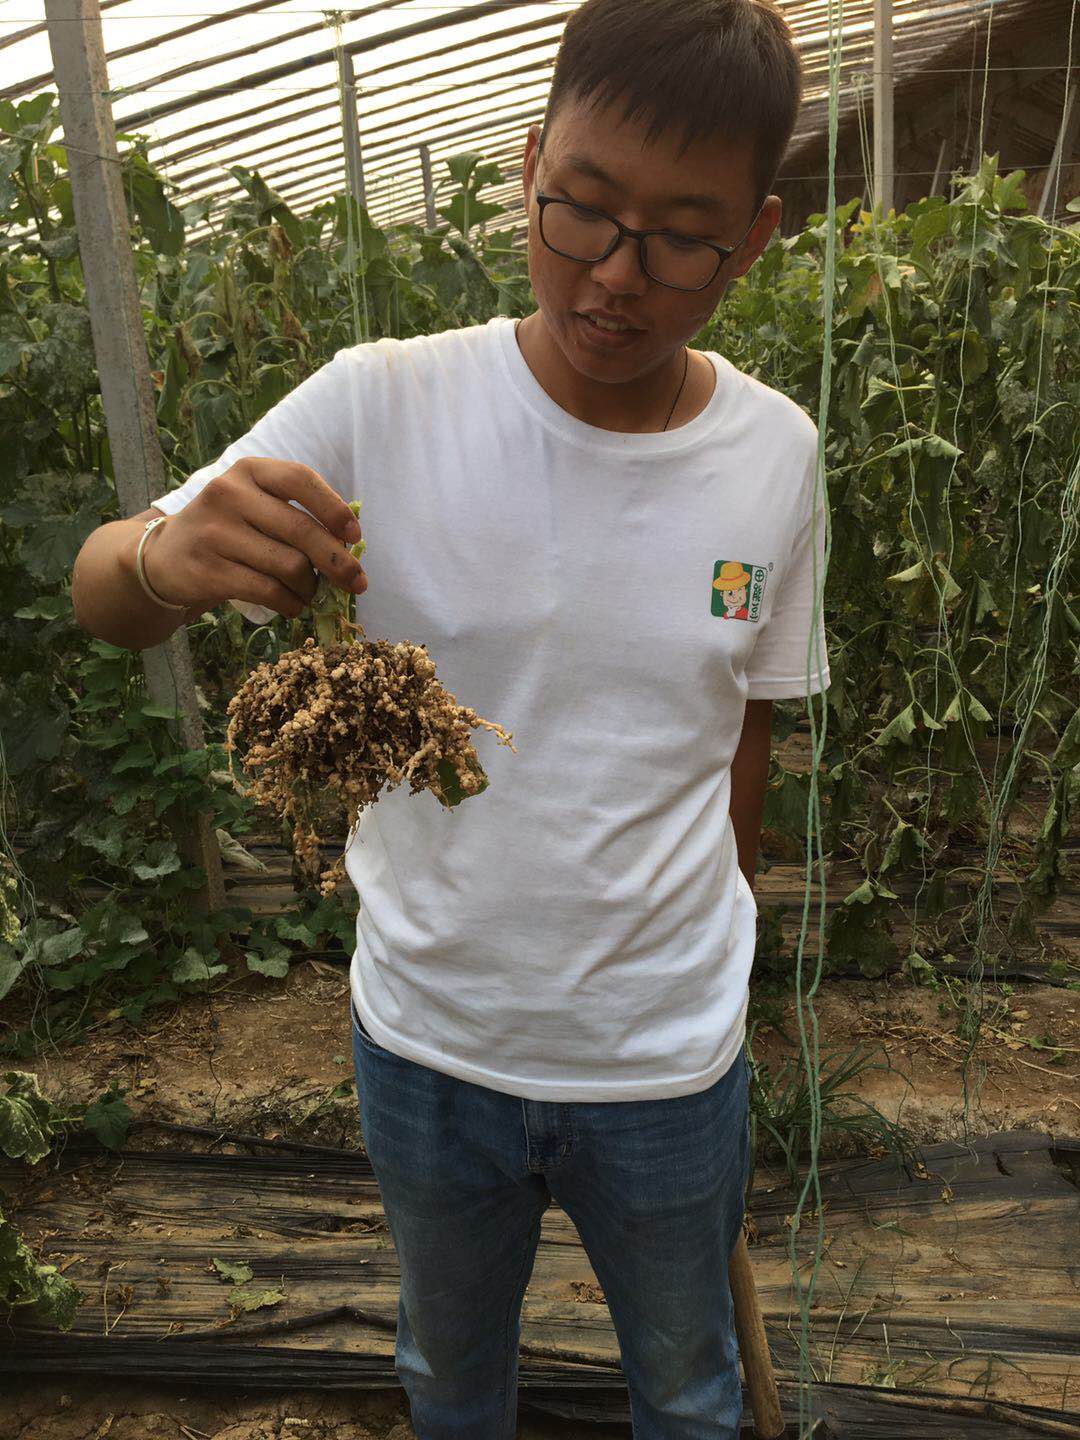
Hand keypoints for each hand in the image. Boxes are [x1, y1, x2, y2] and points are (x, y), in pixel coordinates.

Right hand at [145, 458, 367, 618]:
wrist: (164, 557)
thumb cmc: (227, 529)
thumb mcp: (254, 505)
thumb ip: (295, 513)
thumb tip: (350, 543)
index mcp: (249, 471)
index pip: (300, 479)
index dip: (334, 508)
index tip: (355, 535)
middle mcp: (229, 494)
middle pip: (301, 530)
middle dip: (338, 561)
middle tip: (357, 582)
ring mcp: (215, 532)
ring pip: (289, 565)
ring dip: (311, 587)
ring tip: (311, 593)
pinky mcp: (208, 569)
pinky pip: (268, 590)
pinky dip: (291, 603)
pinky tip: (294, 605)